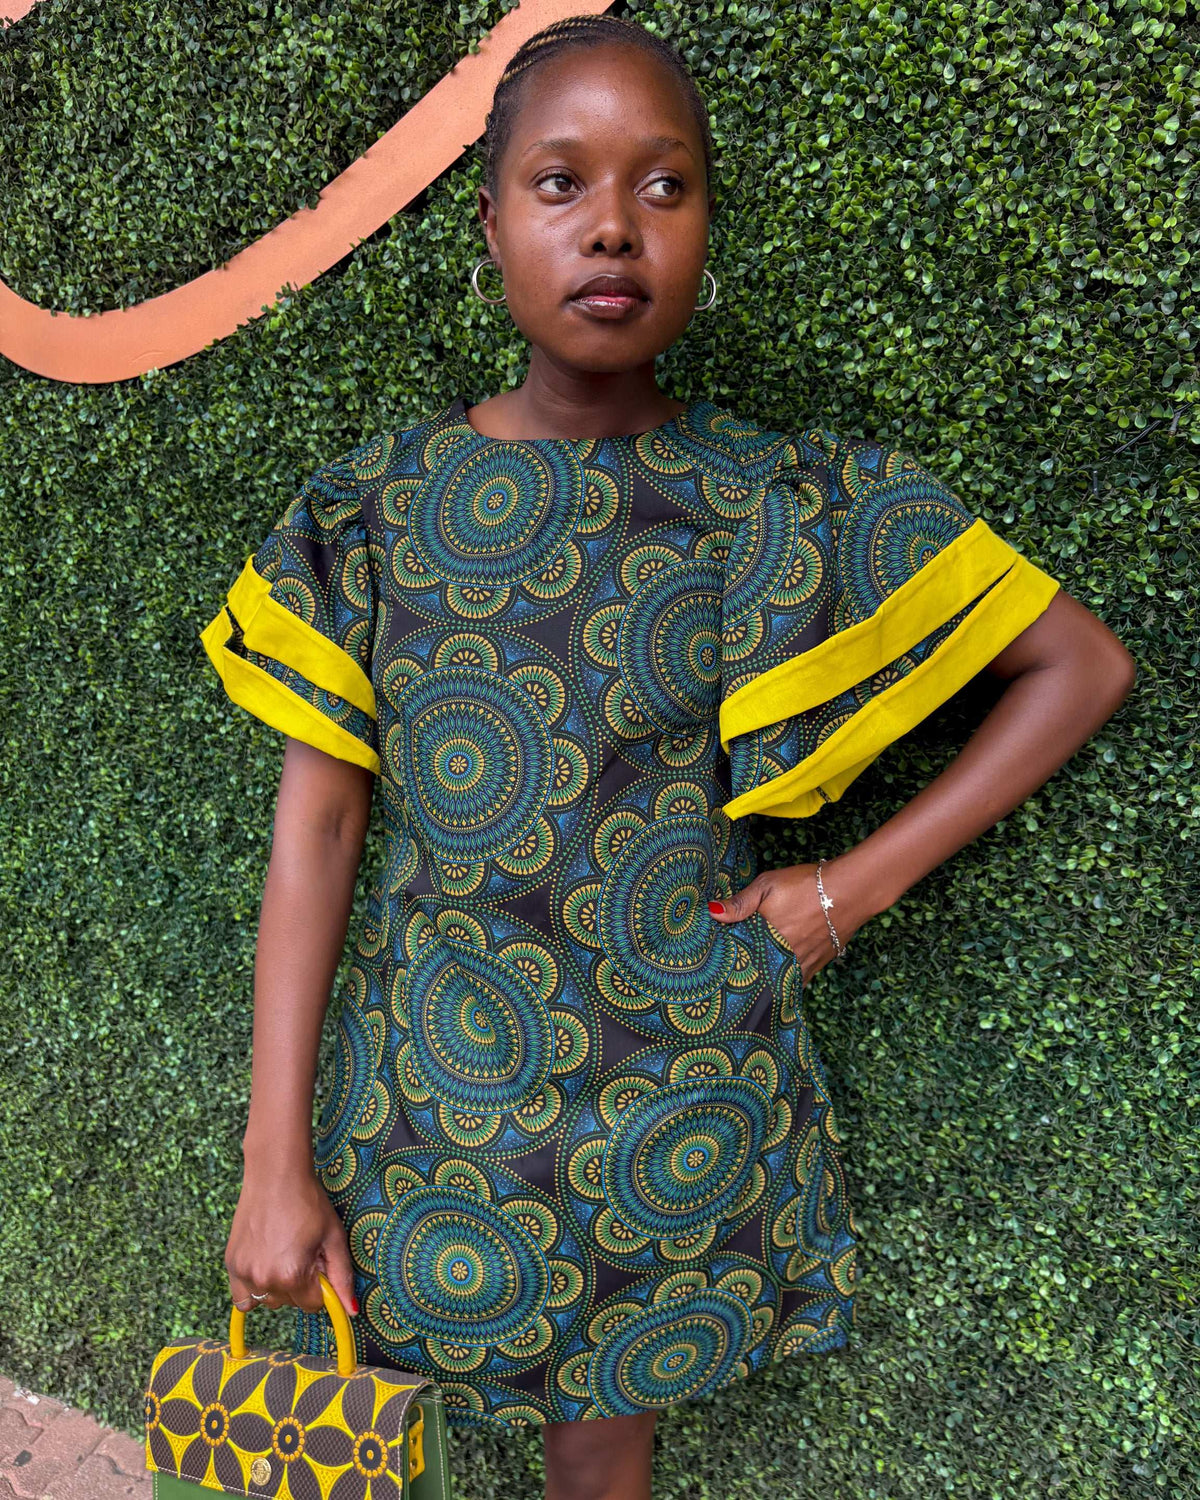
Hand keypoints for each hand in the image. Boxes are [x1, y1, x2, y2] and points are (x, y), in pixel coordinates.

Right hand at [225, 1163, 357, 1322]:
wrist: (275, 1175)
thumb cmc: (308, 1202)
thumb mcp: (334, 1237)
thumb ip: (342, 1277)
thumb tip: (350, 1310)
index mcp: (292, 1275)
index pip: (313, 1305)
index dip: (321, 1286)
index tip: (318, 1262)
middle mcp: (264, 1279)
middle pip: (289, 1303)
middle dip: (299, 1284)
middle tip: (301, 1251)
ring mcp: (243, 1273)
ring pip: (266, 1300)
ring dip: (276, 1287)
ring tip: (282, 1254)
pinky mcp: (230, 1264)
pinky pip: (241, 1295)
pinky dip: (253, 1287)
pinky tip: (264, 1262)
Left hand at [707, 857, 868, 983]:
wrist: (851, 890)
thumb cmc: (806, 884)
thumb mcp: (768, 885)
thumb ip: (741, 903)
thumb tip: (712, 912)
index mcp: (768, 938)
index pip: (742, 959)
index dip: (730, 964)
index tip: (718, 967)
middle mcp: (785, 956)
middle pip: (760, 975)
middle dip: (747, 978)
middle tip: (732, 982)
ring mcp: (803, 962)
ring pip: (780, 981)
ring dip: (768, 982)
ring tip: (753, 987)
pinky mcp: (819, 964)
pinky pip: (799, 981)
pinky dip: (788, 983)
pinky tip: (779, 983)